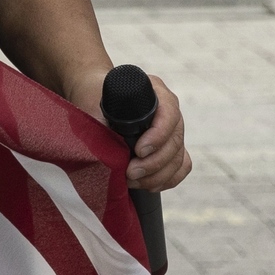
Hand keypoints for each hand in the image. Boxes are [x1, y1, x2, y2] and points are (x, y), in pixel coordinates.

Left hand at [70, 66, 191, 192]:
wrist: (94, 98)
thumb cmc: (94, 97)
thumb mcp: (94, 104)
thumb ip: (100, 125)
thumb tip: (106, 154)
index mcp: (154, 90)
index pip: (169, 114)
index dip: (158, 136)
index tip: (138, 151)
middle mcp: (168, 109)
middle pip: (175, 141)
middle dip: (153, 163)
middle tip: (130, 173)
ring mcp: (172, 129)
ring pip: (178, 158)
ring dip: (157, 176)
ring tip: (132, 181)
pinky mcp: (172, 147)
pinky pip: (180, 167)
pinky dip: (166, 179)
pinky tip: (148, 184)